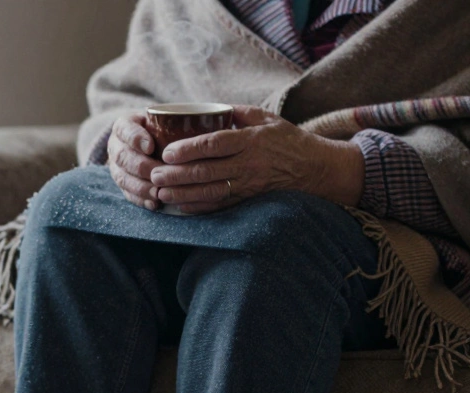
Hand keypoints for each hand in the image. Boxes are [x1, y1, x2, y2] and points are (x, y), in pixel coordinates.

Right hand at [107, 112, 163, 210]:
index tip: (151, 147)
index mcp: (123, 126)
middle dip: (142, 167)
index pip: (125, 130)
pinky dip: (141, 200)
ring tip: (158, 192)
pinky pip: (127, 194)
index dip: (136, 139)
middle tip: (159, 174)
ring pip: (123, 178)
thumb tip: (193, 121)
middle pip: (123, 157)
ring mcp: (116, 167)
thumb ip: (171, 121)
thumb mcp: (162, 120)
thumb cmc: (160, 129)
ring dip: (141, 187)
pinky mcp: (122, 184)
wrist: (147, 142)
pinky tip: (155, 204)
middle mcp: (116, 146)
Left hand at [149, 105, 363, 213]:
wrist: (316, 168)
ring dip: (182, 195)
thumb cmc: (287, 139)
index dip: (188, 149)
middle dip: (176, 175)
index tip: (166, 151)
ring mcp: (249, 185)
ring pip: (210, 192)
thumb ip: (236, 112)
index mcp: (251, 140)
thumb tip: (205, 107)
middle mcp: (249, 164)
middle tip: (154, 175)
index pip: (214, 144)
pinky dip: (199, 208)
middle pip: (206, 171)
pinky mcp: (249, 200)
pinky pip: (221, 206)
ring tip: (160, 193)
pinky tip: (180, 206)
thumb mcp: (265, 117)